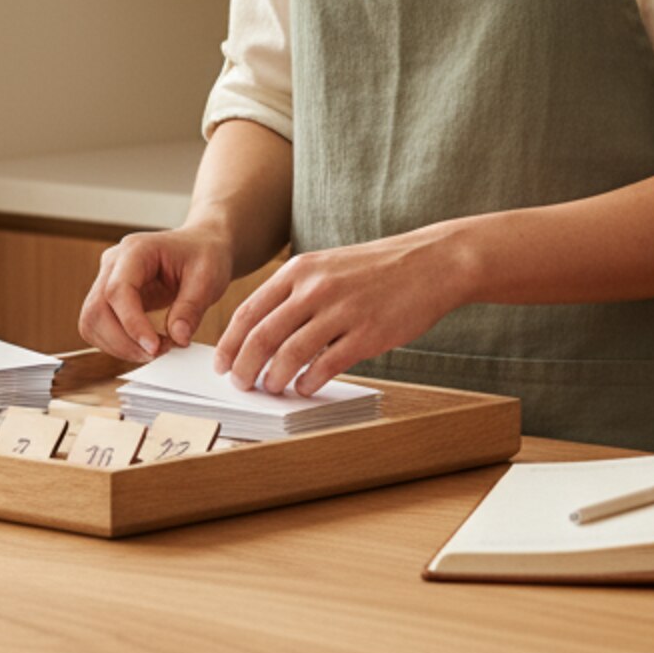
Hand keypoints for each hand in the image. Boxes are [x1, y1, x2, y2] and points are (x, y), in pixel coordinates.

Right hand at [78, 222, 234, 361]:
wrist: (202, 246)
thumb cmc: (204, 254)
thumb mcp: (208, 277)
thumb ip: (192, 308)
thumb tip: (178, 338)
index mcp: (136, 250)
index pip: (118, 290)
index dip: (131, 323)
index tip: (154, 347)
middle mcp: (114, 263)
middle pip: (96, 309)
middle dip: (123, 341)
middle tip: (159, 352)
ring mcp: (107, 280)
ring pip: (92, 323)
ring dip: (119, 346)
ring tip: (156, 349)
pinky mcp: (110, 298)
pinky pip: (100, 327)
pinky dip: (119, 344)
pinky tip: (146, 344)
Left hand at [212, 227, 473, 397]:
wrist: (430, 263)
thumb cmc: (376, 270)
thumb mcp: (327, 267)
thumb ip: (296, 295)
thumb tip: (264, 334)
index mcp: (300, 270)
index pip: (249, 311)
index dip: (231, 343)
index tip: (223, 364)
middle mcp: (315, 288)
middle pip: (262, 335)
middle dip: (244, 367)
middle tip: (240, 384)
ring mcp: (341, 311)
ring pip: (289, 354)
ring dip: (274, 379)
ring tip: (271, 389)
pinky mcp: (366, 334)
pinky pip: (326, 366)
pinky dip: (309, 382)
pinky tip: (305, 388)